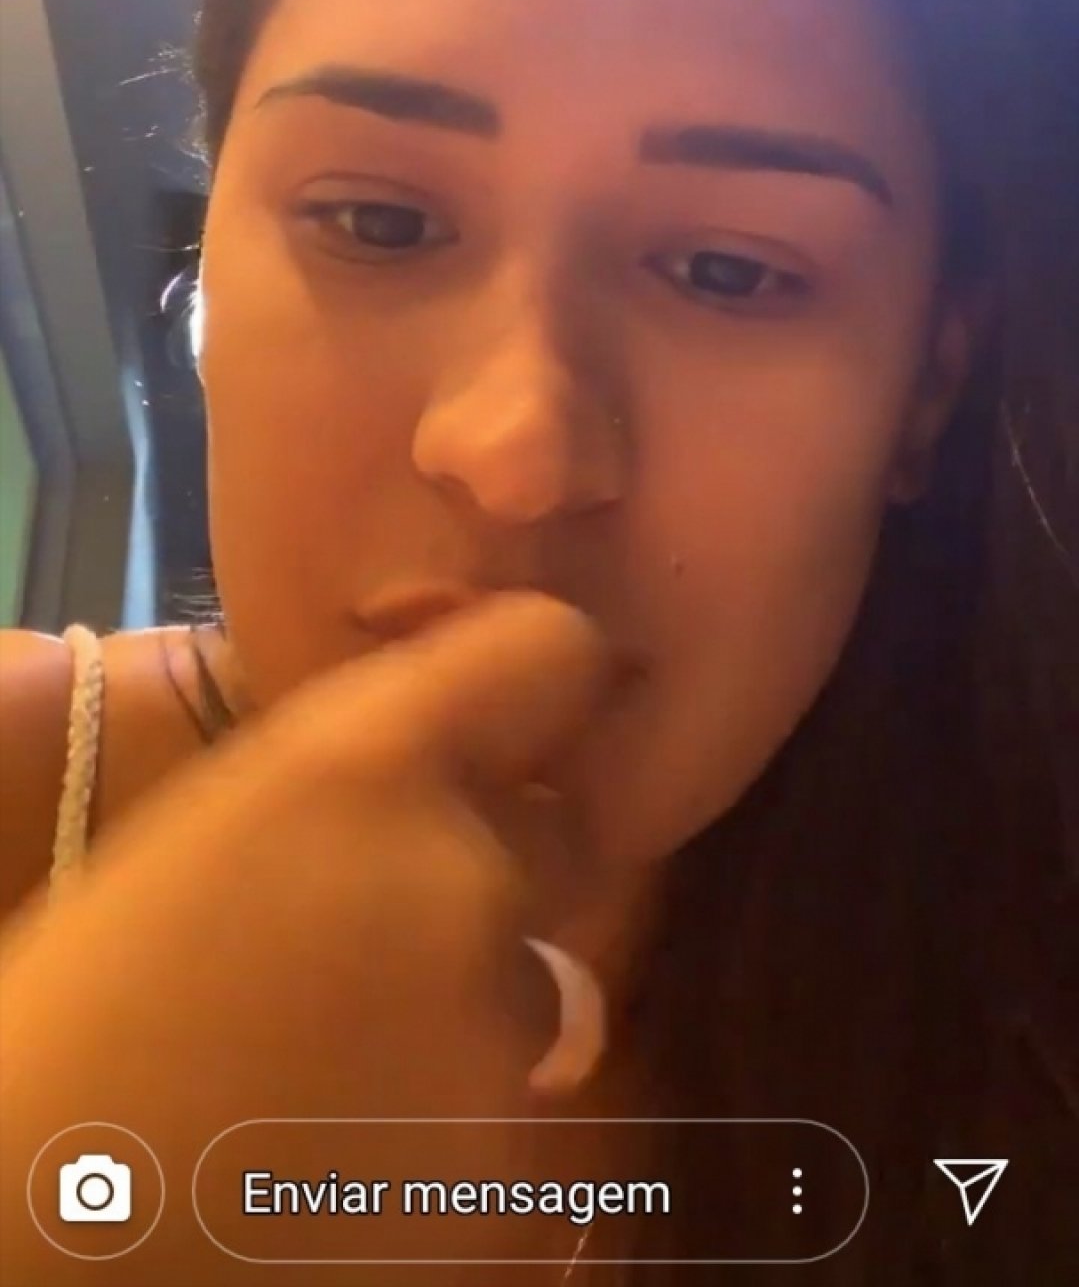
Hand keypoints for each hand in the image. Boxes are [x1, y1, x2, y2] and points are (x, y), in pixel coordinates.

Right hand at [0, 594, 624, 1281]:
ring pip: (526, 989)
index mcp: (363, 765)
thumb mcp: (219, 828)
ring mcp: (492, 1027)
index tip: (519, 722)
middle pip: (550, 841)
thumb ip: (355, 781)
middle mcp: (458, 874)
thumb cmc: (87, 1006)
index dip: (541, 682)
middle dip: (484, 877)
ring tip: (333, 1065)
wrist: (33, 1221)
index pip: (548, 653)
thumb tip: (450, 770)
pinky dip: (444, 1129)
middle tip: (369, 946)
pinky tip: (338, 1152)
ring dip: (459, 1012)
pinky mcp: (506, 1170)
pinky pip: (505, 1116)